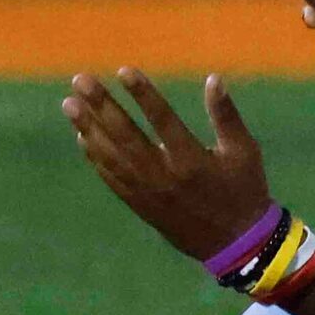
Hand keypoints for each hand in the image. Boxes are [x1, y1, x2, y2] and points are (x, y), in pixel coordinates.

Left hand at [61, 68, 274, 264]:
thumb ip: (227, 116)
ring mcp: (147, 192)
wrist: (235, 243)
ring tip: (70, 103)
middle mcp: (164, 176)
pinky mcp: (139, 204)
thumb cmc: (244, 190)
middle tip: (80, 80)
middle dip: (101, 106)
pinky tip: (82, 135)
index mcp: (192, 161)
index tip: (123, 70)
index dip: (143, 94)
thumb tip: (213, 79)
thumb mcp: (244, 151)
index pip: (163, 120)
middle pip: (126, 135)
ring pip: (111, 155)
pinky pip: (111, 177)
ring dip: (88, 128)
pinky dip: (95, 156)